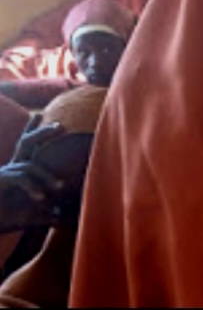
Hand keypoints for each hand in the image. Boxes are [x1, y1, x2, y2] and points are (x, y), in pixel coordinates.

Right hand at [0, 114, 65, 232]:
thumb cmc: (2, 221)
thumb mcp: (28, 217)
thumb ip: (45, 214)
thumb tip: (62, 216)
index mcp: (17, 171)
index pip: (26, 147)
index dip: (32, 130)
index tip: (39, 114)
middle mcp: (9, 169)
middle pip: (26, 143)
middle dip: (42, 133)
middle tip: (61, 125)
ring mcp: (2, 175)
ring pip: (29, 167)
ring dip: (46, 176)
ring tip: (61, 188)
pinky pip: (19, 179)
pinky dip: (32, 187)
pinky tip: (41, 199)